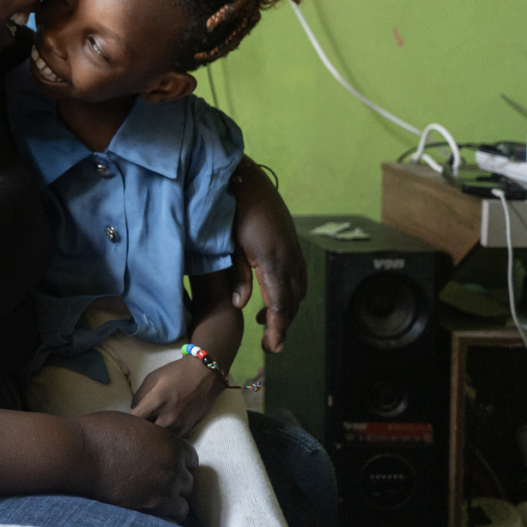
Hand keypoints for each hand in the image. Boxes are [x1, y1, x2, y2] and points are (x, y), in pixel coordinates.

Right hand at [71, 410, 197, 523]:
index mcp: (170, 444)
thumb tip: (150, 443)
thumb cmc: (99, 433)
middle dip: (176, 482)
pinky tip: (150, 512)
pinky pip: (171, 521)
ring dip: (172, 502)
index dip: (179, 461)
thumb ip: (150, 436)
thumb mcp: (132, 423)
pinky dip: (164, 519)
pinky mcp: (150, 510)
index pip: (191, 459)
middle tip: (158, 482)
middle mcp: (173, 469)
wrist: (80, 454)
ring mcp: (163, 492)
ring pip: (183, 505)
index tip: (167, 464)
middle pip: (188, 482)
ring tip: (155, 500)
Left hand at [130, 357, 222, 436]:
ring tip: (148, 428)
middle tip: (135, 426)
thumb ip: (140, 396)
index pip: (134, 419)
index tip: (124, 420)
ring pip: (158, 440)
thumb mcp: (152, 378)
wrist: (205, 375)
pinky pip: (170, 440)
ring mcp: (179, 426)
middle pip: (145, 434)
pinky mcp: (187, 430)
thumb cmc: (176, 373)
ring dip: (151, 436)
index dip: (126, 421)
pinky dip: (164, 437)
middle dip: (138, 431)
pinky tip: (161, 430)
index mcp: (156, 401)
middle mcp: (167, 417)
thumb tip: (132, 411)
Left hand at [229, 164, 306, 352]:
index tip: (272, 346)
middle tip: (271, 345)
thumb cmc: (230, 211)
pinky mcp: (292, 244)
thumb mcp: (228, 245)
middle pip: (292, 301)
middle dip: (283, 325)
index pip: (279, 303)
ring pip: (298, 290)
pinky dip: (291, 293)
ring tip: (269, 324)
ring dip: (288, 310)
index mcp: (271, 259)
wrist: (247, 180)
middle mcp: (288, 257)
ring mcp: (293, 250)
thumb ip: (236, 276)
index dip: (277, 327)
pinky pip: (298, 276)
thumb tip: (242, 306)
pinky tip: (276, 297)